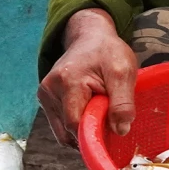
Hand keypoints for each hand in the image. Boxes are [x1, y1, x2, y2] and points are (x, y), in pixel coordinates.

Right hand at [37, 9, 136, 148]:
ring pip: (63, 131)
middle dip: (89, 131)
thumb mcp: (123, 73)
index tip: (112, 130)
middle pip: (67, 130)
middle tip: (108, 120)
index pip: (75, 123)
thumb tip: (120, 131)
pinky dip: (76, 124)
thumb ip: (123, 103)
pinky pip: (60, 124)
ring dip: (83, 129)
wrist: (90, 37)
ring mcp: (44, 94)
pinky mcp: (45, 99)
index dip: (94, 132)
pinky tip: (89, 111)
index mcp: (67, 81)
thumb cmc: (108, 52)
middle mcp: (49, 89)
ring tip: (98, 111)